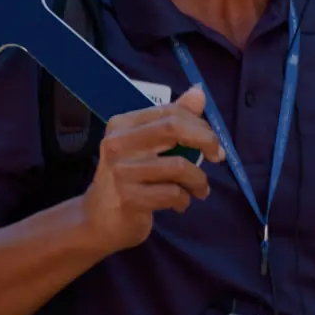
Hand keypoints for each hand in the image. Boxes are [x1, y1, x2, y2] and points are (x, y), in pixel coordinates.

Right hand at [80, 86, 221, 252]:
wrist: (97, 221)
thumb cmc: (127, 179)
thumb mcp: (145, 146)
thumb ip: (172, 119)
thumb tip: (198, 93)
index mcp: (122, 125)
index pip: (169, 112)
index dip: (199, 124)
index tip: (212, 142)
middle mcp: (118, 144)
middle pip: (173, 128)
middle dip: (205, 140)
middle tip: (217, 157)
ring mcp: (123, 172)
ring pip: (179, 166)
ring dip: (198, 180)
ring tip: (198, 190)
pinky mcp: (131, 199)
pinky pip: (174, 193)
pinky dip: (185, 200)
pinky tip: (179, 204)